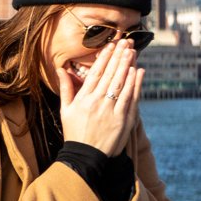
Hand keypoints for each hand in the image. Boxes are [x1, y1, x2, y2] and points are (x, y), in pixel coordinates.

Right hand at [57, 39, 143, 155]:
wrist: (85, 157)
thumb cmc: (74, 133)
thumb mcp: (66, 111)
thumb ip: (66, 88)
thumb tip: (61, 69)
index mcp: (84, 99)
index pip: (96, 73)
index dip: (104, 57)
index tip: (111, 45)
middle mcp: (97, 102)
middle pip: (110, 74)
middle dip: (119, 56)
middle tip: (125, 42)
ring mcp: (111, 111)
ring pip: (121, 84)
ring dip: (128, 66)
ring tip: (132, 52)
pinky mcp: (122, 120)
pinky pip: (130, 98)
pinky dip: (135, 84)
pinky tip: (138, 72)